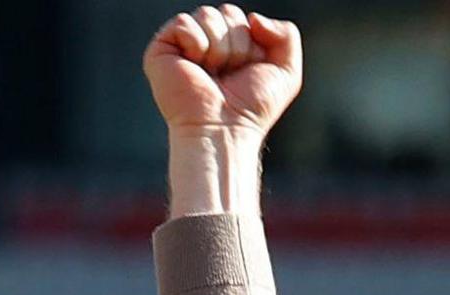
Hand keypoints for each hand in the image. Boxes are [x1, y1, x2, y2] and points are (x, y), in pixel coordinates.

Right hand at [144, 6, 302, 136]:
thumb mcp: (287, 72)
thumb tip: (254, 17)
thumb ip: (286, 34)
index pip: (243, 18)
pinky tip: (195, 68)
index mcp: (231, 43)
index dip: (252, 43)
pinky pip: (184, 22)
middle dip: (238, 45)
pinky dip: (196, 44)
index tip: (247, 71)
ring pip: (207, 15)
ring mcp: (183, 44)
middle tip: (229, 74)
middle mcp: (207, 41)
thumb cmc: (252, 107)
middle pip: (228, 12)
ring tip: (213, 74)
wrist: (225, 128)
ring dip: (219, 49)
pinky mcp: (162, 48)